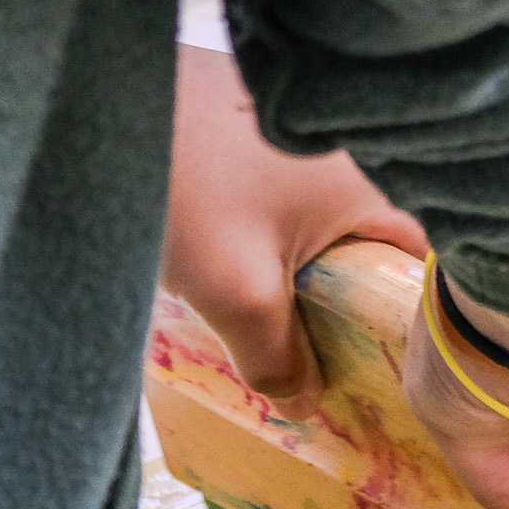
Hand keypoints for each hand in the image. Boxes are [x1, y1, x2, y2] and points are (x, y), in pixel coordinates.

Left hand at [162, 43, 426, 419]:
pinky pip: (267, 179)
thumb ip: (278, 357)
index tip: (371, 352)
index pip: (410, 255)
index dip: (395, 308)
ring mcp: (290, 124)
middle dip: (333, 287)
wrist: (98, 105)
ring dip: (286, 253)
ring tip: (254, 300)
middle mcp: (340, 146)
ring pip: (306, 207)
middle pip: (355, 233)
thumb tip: (301, 403)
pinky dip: (251, 216)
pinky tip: (214, 242)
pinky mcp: (243, 109)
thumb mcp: (238, 294)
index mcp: (363, 183)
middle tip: (305, 341)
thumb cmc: (189, 192)